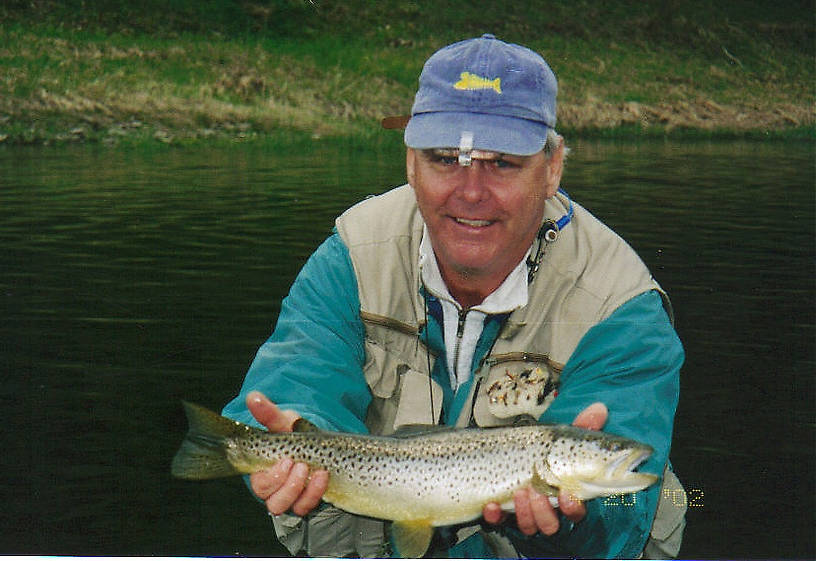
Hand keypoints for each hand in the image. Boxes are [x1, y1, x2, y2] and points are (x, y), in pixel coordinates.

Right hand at [246, 390, 328, 516]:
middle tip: (302, 465)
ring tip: (317, 472)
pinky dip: (316, 494)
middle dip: (289, 485)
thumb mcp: (282, 422)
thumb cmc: (292, 433)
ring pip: (291, 507)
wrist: (313, 441)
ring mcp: (291, 497)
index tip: (287, 460)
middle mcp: (274, 489)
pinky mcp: (306, 500)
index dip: (273, 477)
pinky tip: (324, 477)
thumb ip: (268, 412)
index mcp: (263, 472)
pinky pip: (307, 506)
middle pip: (274, 501)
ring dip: (304, 492)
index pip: (261, 484)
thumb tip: (252, 396)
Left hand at [482, 402, 608, 535]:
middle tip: (535, 491)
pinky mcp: (501, 512)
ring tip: (518, 492)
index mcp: (565, 495)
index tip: (566, 494)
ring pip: (529, 526)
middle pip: (550, 524)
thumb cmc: (544, 450)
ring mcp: (523, 512)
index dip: (572, 507)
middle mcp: (546, 509)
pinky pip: (497, 522)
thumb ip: (582, 427)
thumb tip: (599, 408)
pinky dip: (494, 516)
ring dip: (524, 513)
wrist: (509, 451)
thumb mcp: (561, 437)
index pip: (575, 511)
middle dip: (543, 511)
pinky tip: (491, 506)